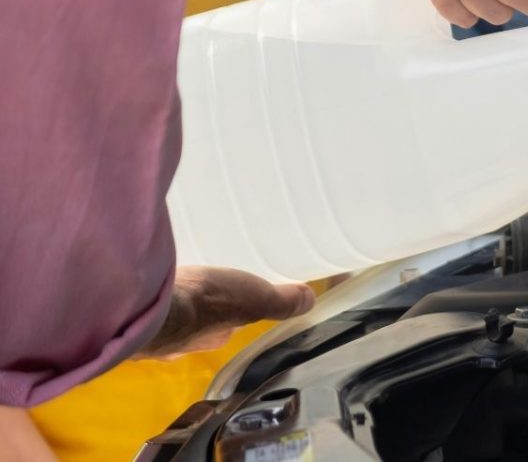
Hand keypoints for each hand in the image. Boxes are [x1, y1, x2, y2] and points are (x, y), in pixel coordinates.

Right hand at [136, 267, 313, 358]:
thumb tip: (309, 301)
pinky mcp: (129, 313)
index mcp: (211, 337)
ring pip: (169, 313)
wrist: (149, 302)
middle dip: (199, 306)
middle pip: (196, 320)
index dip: (231, 312)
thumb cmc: (205, 303)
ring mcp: (152, 329)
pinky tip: (151, 277)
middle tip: (202, 284)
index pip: (226, 326)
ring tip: (177, 278)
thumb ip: (281, 302)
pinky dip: (151, 292)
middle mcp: (181, 340)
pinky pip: (144, 302)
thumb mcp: (255, 299)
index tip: (231, 295)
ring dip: (174, 299)